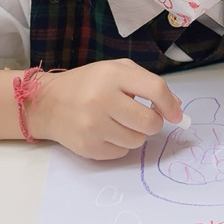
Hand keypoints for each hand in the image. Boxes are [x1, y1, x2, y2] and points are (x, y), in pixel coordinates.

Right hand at [32, 59, 181, 159]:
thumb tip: (175, 107)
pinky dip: (119, 145)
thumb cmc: (88, 84)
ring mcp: (93, 125)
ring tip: (118, 122)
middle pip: (150, 122)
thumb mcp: (116, 71)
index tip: (175, 115)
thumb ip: (147, 83)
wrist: (47, 103)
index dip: (170, 104)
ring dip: (135, 134)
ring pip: (138, 141)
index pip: (155, 89)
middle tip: (142, 118)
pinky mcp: (88, 147)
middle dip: (153, 123)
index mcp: (112, 75)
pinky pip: (121, 153)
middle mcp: (102, 99)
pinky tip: (105, 132)